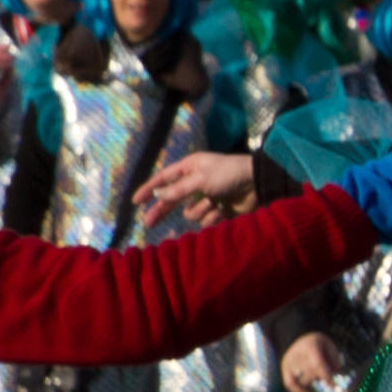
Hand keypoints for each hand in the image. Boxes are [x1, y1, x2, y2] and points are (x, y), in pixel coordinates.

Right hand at [134, 147, 257, 228]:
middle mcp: (195, 182)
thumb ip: (179, 189)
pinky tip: (224, 209)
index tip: (136, 201)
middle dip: (162, 211)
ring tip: (214, 202)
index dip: (149, 190)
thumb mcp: (200, 179)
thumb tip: (159, 196)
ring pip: (190, 212)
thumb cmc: (228, 173)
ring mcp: (206, 197)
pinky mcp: (218, 210)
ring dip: (200, 210)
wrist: (256, 184)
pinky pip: (206, 220)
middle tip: (148, 223)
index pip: (163, 179)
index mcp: (189, 168)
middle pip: (172, 200)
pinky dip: (213, 216)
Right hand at [281, 331, 349, 391]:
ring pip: (298, 381)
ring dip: (306, 390)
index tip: (332, 386)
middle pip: (309, 374)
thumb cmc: (318, 342)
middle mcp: (297, 355)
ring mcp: (289, 361)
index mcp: (310, 347)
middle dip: (318, 383)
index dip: (325, 377)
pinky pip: (288, 383)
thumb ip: (334, 359)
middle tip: (326, 389)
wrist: (298, 334)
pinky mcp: (284, 367)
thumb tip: (337, 374)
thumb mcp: (329, 345)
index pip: (317, 364)